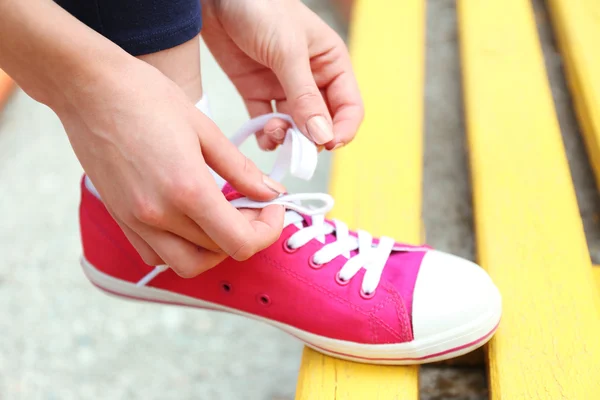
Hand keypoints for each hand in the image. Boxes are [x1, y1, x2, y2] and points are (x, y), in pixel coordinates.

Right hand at [58, 58, 285, 276]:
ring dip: (214, 250)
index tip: (273, 208)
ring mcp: (136, 221)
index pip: (241, 242)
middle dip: (246, 234)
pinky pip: (157, 255)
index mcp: (187, 190)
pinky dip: (181, 249)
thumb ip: (241, 169)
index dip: (268, 231)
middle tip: (253, 206)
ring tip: (223, 217)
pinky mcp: (121, 219)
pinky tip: (190, 221)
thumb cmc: (144, 97)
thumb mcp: (205, 129)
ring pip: (186, 264)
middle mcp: (159, 215)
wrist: (88, 88)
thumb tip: (270, 191)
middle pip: (218, 253)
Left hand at [201, 0, 363, 150]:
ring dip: (287, 138)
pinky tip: (262, 134)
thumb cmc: (262, 8)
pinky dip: (265, 135)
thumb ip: (305, 96)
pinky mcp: (256, 92)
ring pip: (294, 127)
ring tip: (273, 131)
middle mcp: (311, 79)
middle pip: (322, 123)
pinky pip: (266, 123)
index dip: (343, 130)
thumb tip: (324, 137)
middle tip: (294, 143)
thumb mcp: (288, 51)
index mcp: (330, 64)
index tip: (328, 145)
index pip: (349, 107)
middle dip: (310, 137)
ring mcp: (283, 87)